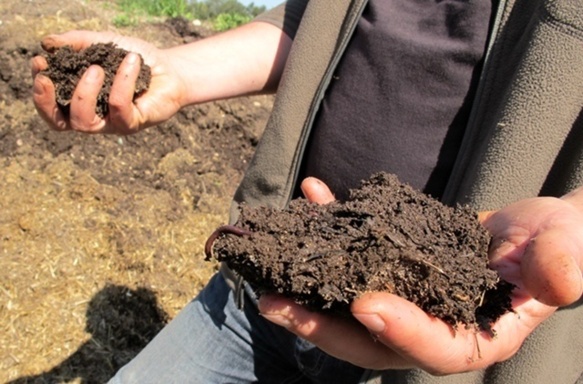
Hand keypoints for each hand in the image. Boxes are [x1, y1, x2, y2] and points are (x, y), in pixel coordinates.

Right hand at [31, 30, 187, 133]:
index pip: (50, 106)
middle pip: (59, 123)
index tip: (40, 62)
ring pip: (85, 122)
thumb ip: (76, 43)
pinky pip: (119, 107)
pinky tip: (131, 60)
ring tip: (95, 68)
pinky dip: (122, 82)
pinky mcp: (133, 123)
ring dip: (84, 94)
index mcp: (79, 100)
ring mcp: (112, 122)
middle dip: (47, 102)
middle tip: (47, 78)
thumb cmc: (134, 59)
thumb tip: (47, 43)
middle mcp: (93, 116)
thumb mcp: (102, 43)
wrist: (170, 68)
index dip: (39, 90)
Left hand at [258, 178, 582, 373]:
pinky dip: (331, 230)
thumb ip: (558, 265)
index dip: (401, 331)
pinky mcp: (391, 269)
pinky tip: (312, 196)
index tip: (366, 305)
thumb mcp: (563, 250)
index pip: (434, 347)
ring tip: (267, 271)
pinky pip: (354, 257)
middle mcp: (429, 325)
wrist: (529, 229)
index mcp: (472, 335)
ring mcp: (404, 299)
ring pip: (349, 304)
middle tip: (276, 305)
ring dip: (307, 288)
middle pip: (371, 338)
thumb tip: (558, 282)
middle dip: (323, 326)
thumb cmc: (553, 244)